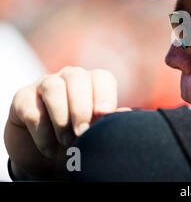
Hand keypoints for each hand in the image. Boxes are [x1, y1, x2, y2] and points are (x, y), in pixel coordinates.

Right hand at [4, 67, 129, 179]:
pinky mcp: (23, 99)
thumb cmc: (79, 139)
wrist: (47, 155)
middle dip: (81, 106)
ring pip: (53, 87)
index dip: (105, 94)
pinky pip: (31, 108)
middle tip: (82, 132)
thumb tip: (126, 113)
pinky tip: (50, 148)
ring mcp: (44, 85)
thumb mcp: (97, 133)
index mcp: (93, 83)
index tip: (104, 115)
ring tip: (67, 140)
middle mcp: (69, 78)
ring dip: (61, 116)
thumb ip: (111, 121)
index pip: (102, 78)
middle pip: (77, 77)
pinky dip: (42, 131)